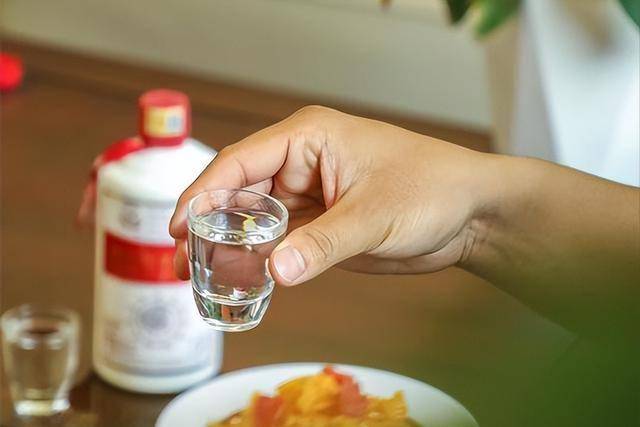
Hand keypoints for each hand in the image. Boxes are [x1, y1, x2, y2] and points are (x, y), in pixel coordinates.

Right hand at [169, 106, 491, 284]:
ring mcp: (310, 194)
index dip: (202, 193)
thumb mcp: (374, 216)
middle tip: (184, 262)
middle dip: (209, 225)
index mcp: (308, 138)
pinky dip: (260, 258)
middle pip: (239, 192)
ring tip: (203, 276)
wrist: (470, 214)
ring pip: (255, 219)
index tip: (176, 227)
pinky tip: (243, 277)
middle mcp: (302, 162)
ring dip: (231, 245)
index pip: (239, 161)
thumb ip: (322, 244)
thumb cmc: (433, 190)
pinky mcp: (320, 222)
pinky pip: (278, 240)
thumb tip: (273, 270)